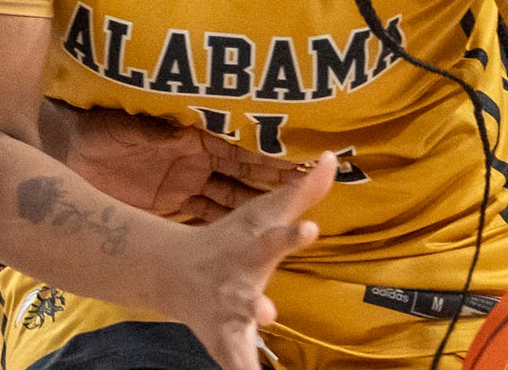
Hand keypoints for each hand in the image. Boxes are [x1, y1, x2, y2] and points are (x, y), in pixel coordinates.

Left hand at [50, 103, 308, 221]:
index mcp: (194, 140)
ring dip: (258, 218)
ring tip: (289, 238)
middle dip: (278, 190)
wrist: (68, 146)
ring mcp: (188, 185)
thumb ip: (156, 125)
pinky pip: (207, 216)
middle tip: (312, 208)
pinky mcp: (172, 204)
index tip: (308, 165)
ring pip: (232, 202)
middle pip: (246, 180)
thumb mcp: (129, 124)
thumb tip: (183, 119)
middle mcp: (198, 162)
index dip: (273, 160)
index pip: (242, 152)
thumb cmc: (98, 126)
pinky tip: (251, 251)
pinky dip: (228, 226)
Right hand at [163, 153, 335, 369]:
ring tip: (260, 338)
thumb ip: (301, 192)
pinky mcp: (225, 343)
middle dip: (257, 305)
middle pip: (248, 295)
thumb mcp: (262, 215)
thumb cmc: (230, 240)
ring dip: (245, 345)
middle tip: (268, 312)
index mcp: (250, 251)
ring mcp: (227, 316)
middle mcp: (236, 285)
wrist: (172, 271)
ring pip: (237, 333)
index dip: (292, 237)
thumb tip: (335, 158)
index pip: (274, 240)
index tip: (311, 229)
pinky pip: (237, 364)